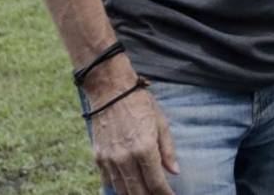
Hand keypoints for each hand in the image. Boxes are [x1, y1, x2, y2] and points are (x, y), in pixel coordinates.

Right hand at [88, 76, 178, 193]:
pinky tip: (128, 187)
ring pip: (122, 190)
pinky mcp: (98, 157)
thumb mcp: (160, 122)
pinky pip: (108, 181)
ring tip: (145, 194)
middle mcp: (125, 157)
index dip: (165, 194)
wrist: (110, 90)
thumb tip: (174, 171)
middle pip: (138, 192)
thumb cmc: (139, 103)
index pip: (156, 183)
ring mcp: (110, 159)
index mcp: (144, 148)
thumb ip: (168, 150)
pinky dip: (119, 187)